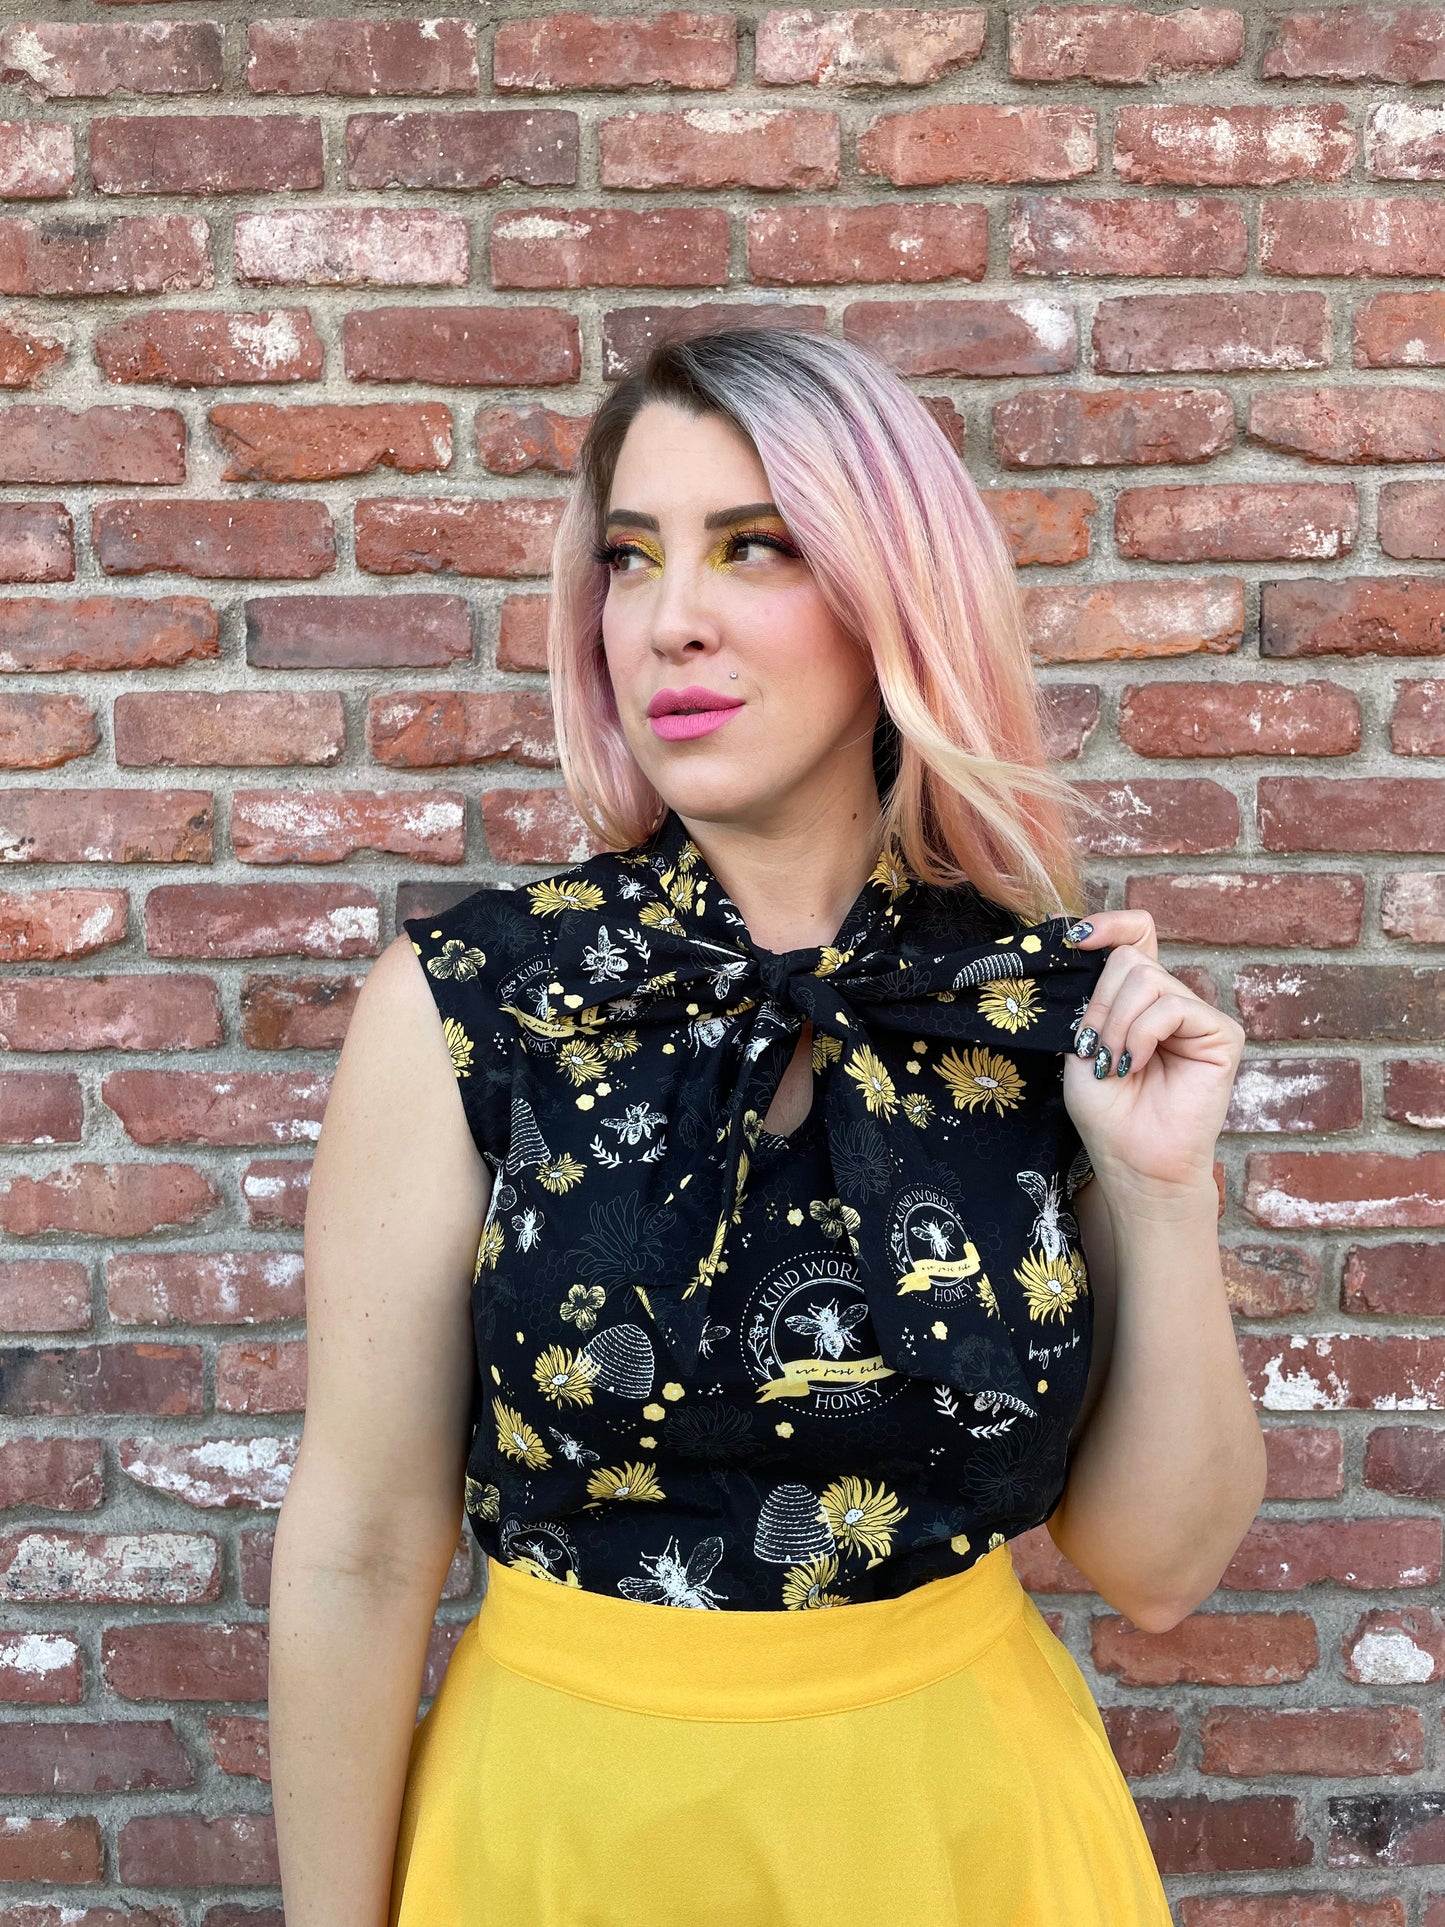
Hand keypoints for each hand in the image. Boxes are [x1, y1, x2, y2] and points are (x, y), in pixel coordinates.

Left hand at [1062, 909, 1243, 1206]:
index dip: (1111, 925)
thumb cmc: (1108, 1112)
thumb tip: (1093, 947)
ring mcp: (1198, 1016)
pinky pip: (1173, 1005)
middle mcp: (1171, 1001)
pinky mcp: (1221, 1033)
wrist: (1133, 1161)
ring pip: (1147, 978)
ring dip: (1118, 1024)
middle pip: (1130, 960)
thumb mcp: (1083, 1044)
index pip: (1136, 936)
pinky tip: (1137, 1063)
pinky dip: (1144, 1033)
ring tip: (1117, 1064)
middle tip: (1098, 1050)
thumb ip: (1093, 998)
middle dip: (1102, 1004)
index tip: (1078, 938)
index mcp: (1138, 1001)